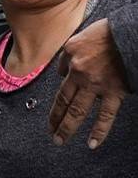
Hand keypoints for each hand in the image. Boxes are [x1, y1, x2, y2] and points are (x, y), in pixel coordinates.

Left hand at [49, 19, 127, 147]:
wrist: (128, 35)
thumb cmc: (105, 35)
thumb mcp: (77, 40)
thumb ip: (67, 58)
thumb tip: (61, 73)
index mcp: (71, 61)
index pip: (58, 84)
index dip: (53, 101)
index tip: (50, 114)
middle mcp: (80, 75)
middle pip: (63, 102)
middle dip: (55, 120)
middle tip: (51, 133)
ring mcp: (96, 85)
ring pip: (77, 111)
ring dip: (67, 127)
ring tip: (61, 139)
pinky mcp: (115, 92)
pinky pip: (105, 116)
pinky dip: (99, 131)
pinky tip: (92, 143)